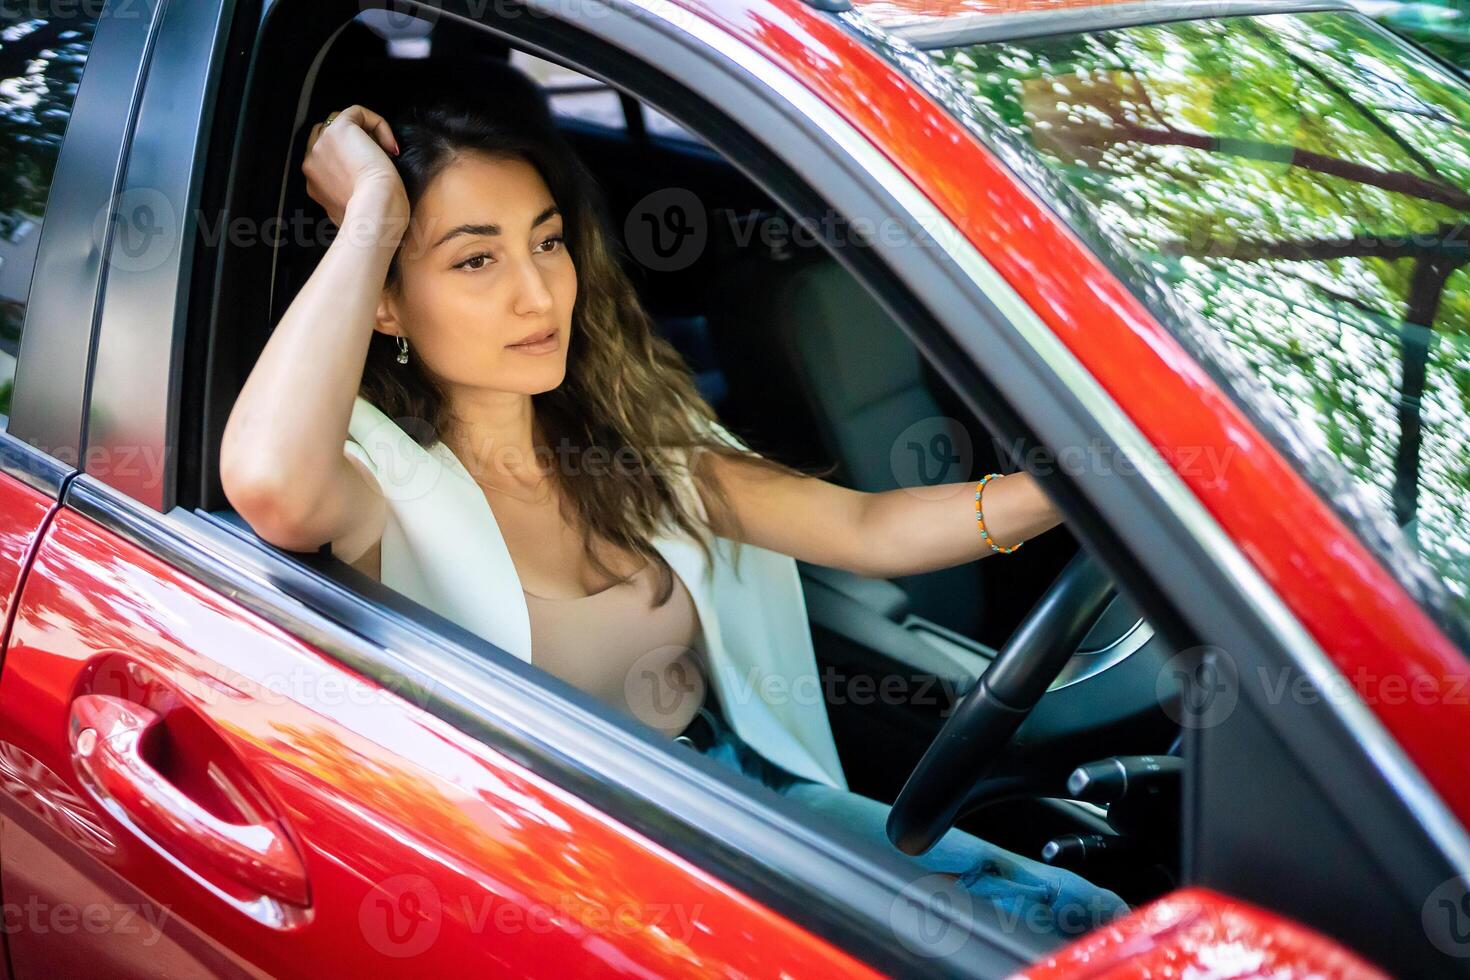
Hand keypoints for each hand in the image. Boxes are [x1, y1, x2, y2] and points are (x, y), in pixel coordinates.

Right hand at [302, 104, 407, 232]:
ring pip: (339, 121)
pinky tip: (390, 146)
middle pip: (328, 136)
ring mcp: (322, 144)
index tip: (371, 173)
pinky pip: (356, 112)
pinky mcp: (339, 129)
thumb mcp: (351, 216)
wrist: (375, 211)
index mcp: (313, 184)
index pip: (325, 158)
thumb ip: (345, 202)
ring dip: (364, 132)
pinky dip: (377, 123)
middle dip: (353, 143)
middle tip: (377, 159)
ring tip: (384, 152)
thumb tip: (354, 199)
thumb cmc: (371, 220)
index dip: (350, 159)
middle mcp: (311, 162)